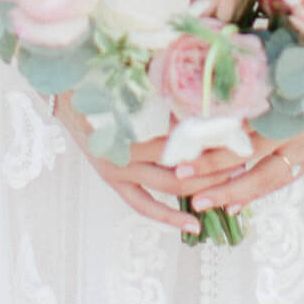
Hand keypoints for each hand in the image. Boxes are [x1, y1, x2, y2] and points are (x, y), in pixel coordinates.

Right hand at [50, 93, 256, 235]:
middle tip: (241, 160)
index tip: (237, 133)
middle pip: (179, 170)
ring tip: (229, 189)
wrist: (61, 94)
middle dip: (213, 168)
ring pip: (168, 188)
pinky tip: (193, 224)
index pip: (178, 141)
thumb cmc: (96, 82)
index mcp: (126, 129)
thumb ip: (161, 86)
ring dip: (200, 189)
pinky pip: (143, 205)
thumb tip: (202, 88)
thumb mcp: (127, 79)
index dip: (209, 140)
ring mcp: (116, 172)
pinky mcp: (112, 181)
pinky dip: (168, 216)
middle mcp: (122, 155)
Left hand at [192, 24, 303, 210]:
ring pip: (269, 179)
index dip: (211, 149)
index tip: (179, 155)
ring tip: (203, 202)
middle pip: (253, 162)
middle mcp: (300, 132)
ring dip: (234, 191)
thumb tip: (194, 88)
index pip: (242, 135)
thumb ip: (241, 76)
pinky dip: (258, 191)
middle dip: (215, 175)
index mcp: (286, 105)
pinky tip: (235, 203)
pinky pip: (284, 179)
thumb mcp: (274, 61)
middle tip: (180, 180)